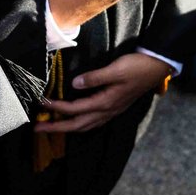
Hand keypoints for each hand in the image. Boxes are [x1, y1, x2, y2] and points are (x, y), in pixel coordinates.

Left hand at [38, 51, 171, 136]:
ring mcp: (111, 112)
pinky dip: (80, 124)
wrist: (157, 68)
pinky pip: (93, 122)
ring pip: (85, 126)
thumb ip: (94, 78)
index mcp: (105, 103)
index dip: (56, 108)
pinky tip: (74, 121)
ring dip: (67, 128)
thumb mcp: (115, 69)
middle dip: (56, 127)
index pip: (74, 109)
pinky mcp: (114, 109)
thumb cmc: (137, 67)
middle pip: (77, 125)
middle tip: (38, 128)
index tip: (41, 104)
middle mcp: (107, 112)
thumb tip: (74, 84)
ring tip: (52, 126)